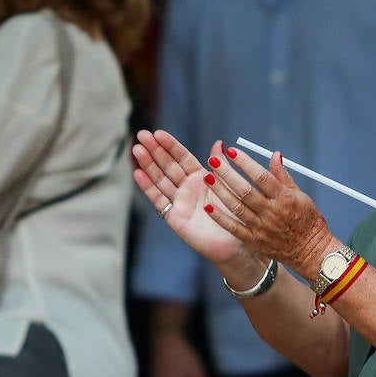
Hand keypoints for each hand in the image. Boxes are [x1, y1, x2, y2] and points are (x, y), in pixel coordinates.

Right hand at [133, 129, 246, 265]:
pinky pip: (159, 199)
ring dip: (148, 165)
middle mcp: (187, 188)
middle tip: (142, 134)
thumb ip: (221, 166)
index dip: (170, 146)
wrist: (238, 242)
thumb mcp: (230, 186)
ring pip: (160, 179)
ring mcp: (179, 201)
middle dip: (155, 150)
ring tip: (137, 150)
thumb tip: (219, 143)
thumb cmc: (237, 214)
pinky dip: (148, 187)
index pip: (182, 157)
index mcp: (201, 178)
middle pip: (168, 165)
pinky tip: (138, 173)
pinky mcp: (174, 216)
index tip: (158, 133)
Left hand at [202, 142, 334, 275]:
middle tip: (213, 160)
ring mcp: (261, 227)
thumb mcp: (301, 196)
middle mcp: (272, 212)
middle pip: (245, 190)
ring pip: (236, 206)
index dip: (245, 163)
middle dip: (227, 173)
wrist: (311, 251)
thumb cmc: (308, 220)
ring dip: (220, 191)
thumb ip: (284, 176)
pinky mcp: (254, 240)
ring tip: (208, 177)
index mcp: (285, 198)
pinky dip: (220, 217)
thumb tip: (275, 154)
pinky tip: (208, 206)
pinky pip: (233, 228)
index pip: (261, 176)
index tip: (232, 151)